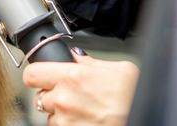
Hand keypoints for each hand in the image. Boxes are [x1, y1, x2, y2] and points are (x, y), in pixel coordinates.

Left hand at [23, 48, 138, 125]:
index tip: (42, 75)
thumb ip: (91, 62)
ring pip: (50, 116)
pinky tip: (85, 120)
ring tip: (83, 110)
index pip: (32, 74)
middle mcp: (64, 100)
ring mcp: (66, 122)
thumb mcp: (119, 69)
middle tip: (70, 94)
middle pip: (40, 96)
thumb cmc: (135, 97)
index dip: (37, 74)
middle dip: (52, 95)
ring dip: (60, 113)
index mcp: (72, 77)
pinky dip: (69, 125)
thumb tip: (77, 57)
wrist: (145, 117)